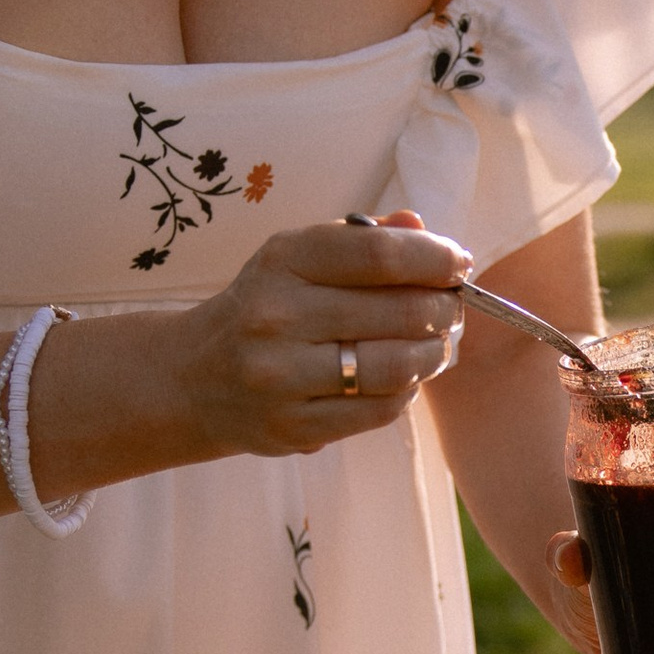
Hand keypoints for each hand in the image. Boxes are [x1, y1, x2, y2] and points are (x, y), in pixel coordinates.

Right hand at [169, 214, 465, 458]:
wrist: (194, 378)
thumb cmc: (267, 307)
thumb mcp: (299, 259)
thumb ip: (362, 240)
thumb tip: (420, 228)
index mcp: (283, 260)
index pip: (379, 254)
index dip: (434, 259)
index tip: (458, 264)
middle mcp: (277, 315)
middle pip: (401, 311)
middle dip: (444, 310)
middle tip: (452, 310)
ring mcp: (282, 376)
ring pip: (397, 366)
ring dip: (433, 354)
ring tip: (435, 345)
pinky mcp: (294, 426)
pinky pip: (380, 409)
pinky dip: (406, 390)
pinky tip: (402, 377)